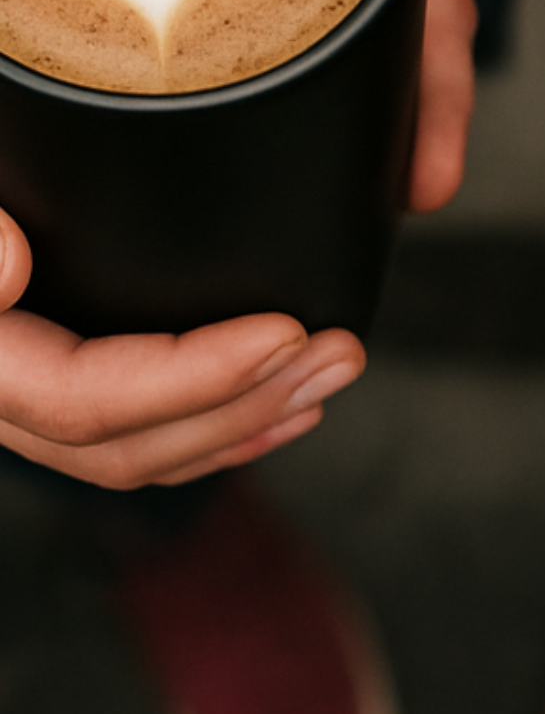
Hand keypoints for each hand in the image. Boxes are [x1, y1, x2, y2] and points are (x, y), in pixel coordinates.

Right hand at [0, 205, 364, 487]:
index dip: (191, 381)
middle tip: (343, 354)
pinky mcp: (53, 368)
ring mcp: (23, 387)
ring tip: (333, 378)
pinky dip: (214, 429)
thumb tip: (8, 262)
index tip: (286, 333)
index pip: (82, 400)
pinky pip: (133, 434)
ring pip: (138, 451)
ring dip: (247, 421)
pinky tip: (279, 410)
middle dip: (245, 406)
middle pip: (125, 443)